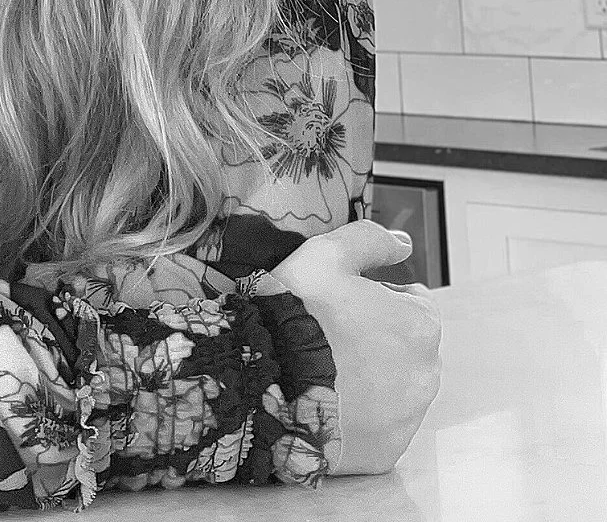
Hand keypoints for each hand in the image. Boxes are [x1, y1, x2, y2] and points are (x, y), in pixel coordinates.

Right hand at [269, 218, 442, 476]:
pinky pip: (376, 427)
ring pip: (393, 389)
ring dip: (369, 378)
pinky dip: (358, 414)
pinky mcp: (385, 451)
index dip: (376, 298)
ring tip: (322, 368)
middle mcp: (426, 375)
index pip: (414, 305)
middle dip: (376, 340)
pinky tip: (325, 399)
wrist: (267, 378)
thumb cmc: (298, 312)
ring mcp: (407, 418)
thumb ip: (368, 240)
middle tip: (328, 335)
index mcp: (420, 326)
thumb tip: (402, 242)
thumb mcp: (325, 255)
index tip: (344, 303)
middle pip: (405, 348)